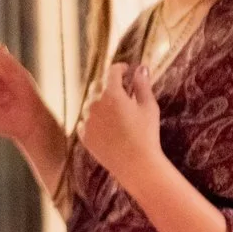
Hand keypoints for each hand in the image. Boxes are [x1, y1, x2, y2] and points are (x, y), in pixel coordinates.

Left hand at [78, 62, 163, 182]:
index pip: (112, 71)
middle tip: (120, 88)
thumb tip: (141, 67)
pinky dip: (93, 118)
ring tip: (113, 109)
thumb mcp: (148, 106)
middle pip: (97, 85)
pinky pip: (85, 121)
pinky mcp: (84, 135)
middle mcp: (95, 104)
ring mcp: (87, 120)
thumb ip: (142, 84)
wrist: (136, 164)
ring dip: (99, 101)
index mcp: (111, 93)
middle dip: (108, 83)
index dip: (120, 68)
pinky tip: (104, 124)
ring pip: (89, 103)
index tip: (126, 69)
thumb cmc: (146, 134)